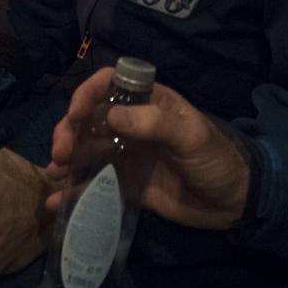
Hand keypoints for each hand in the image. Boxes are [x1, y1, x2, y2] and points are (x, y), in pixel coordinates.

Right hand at [50, 68, 250, 230]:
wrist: (233, 203)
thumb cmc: (216, 160)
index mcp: (148, 102)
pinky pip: (92, 183)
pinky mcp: (124, 184)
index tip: (75, 115)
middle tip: (62, 154)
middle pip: (88, 118)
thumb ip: (154, 122)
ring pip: (85, 149)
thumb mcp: (191, 136)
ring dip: (65, 158)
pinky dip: (73, 190)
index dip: (86, 94)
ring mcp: (125, 154)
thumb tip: (109, 115)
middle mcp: (131, 124)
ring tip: (55, 175)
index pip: (108, 84)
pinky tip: (58, 201)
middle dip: (69, 132)